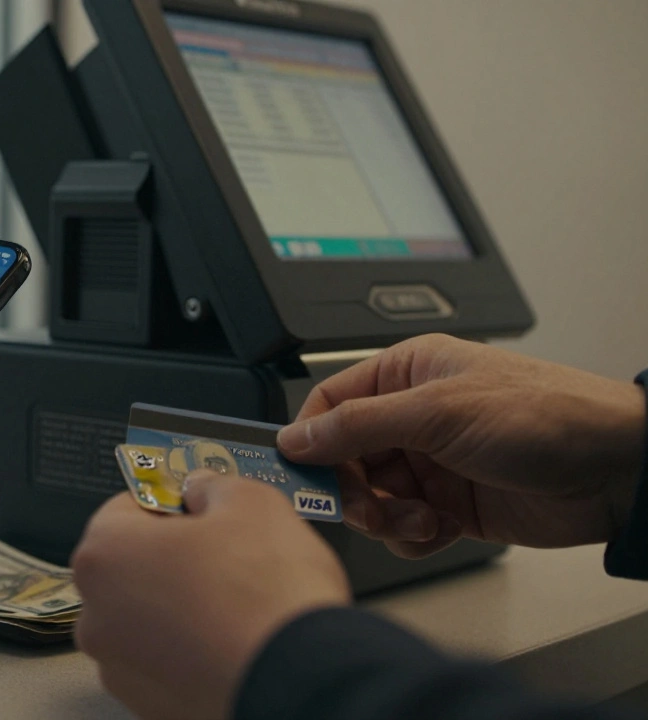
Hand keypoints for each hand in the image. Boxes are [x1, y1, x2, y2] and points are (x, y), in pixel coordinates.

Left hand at [72, 472, 348, 719]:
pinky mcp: (149, 706)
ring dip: (182, 607)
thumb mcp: (251, 503)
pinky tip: (231, 641)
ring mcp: (119, 667)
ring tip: (236, 605)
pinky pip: (166, 663)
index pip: (125, 507)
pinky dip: (192, 650)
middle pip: (133, 566)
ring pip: (148, 619)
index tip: (199, 509)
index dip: (171, 502)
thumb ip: (213, 486)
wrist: (299, 683)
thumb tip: (202, 489)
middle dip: (174, 557)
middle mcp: (97, 616)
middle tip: (226, 555)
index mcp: (105, 555)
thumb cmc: (267, 599)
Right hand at [278, 334, 645, 557]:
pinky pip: (404, 526)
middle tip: (364, 510)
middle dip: (352, 490)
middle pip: (345, 458)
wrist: (618, 471)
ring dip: (387, 518)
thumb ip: (359, 425)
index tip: (298, 472)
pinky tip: (441, 528)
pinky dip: (413, 535)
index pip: (331, 404)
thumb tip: (298, 436)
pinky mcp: (451, 505)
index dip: (310, 439)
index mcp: (407, 373)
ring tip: (420, 520)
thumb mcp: (440, 412)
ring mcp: (433, 463)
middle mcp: (415, 416)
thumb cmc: (548, 417)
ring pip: (372, 498)